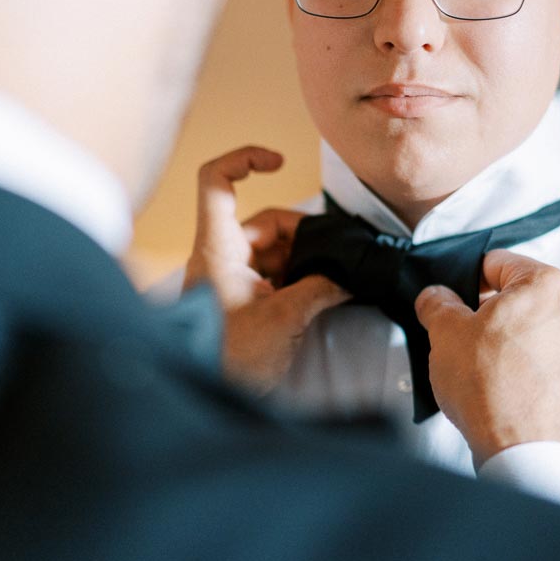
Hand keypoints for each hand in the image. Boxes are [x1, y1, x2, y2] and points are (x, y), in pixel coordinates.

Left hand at [184, 146, 349, 393]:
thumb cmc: (230, 360)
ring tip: (335, 281)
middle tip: (336, 258)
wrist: (208, 401)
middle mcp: (221, 258)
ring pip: (275, 252)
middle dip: (305, 236)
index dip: (245, 159)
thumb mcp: (284, 318)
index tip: (279, 161)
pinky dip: (300, 280)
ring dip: (307, 262)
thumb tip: (351, 272)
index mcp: (217, 249)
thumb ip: (321, 287)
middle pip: (266, 223)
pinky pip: (275, 277)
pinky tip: (325, 295)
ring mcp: (231, 281)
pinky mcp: (243, 302)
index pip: (216, 182)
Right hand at [415, 249, 559, 467]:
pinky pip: (542, 362)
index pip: (498, 263)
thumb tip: (436, 298)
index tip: (454, 296)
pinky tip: (496, 385)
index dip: (467, 278)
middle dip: (487, 312)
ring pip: (531, 330)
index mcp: (545, 286)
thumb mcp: (445, 332)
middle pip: (518, 297)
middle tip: (461, 332)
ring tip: (477, 364)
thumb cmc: (492, 387)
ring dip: (505, 340)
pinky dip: (521, 367)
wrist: (522, 450)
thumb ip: (438, 303)